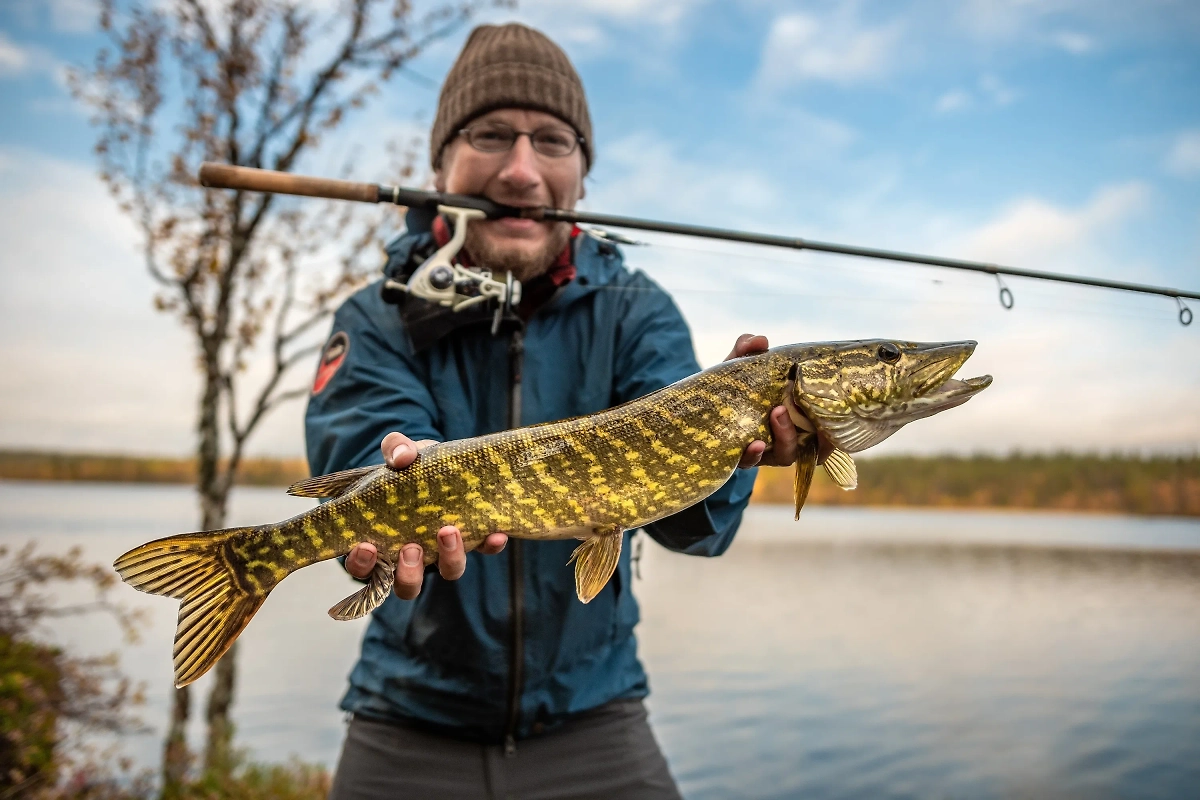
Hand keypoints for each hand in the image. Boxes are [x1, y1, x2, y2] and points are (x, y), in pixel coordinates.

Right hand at [344, 432, 507, 599]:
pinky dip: (490, 545)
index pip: (364, 568)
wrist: (443, 460)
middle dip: (408, 573)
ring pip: (448, 572)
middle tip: (411, 549)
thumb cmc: (412, 465)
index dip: (362, 565)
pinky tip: (495, 534)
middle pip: (407, 584)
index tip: (366, 547)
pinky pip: (484, 550)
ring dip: (449, 559)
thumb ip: (396, 449)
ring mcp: (446, 551)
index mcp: (383, 542)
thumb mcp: (401, 453)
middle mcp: (414, 556)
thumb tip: (401, 457)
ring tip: (448, 532)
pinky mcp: (475, 540)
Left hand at [726, 334, 830, 468]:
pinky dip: (753, 455)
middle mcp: (784, 436)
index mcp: (794, 415)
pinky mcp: (742, 459)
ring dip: (786, 436)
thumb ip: (747, 350)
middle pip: (812, 445)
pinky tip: (753, 445)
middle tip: (797, 404)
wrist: (694, 406)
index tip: (838, 413)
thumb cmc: (728, 385)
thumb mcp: (737, 365)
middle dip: (816, 431)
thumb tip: (761, 340)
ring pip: (786, 454)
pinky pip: (753, 463)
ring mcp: (765, 450)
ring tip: (776, 413)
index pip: (824, 426)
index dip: (836, 426)